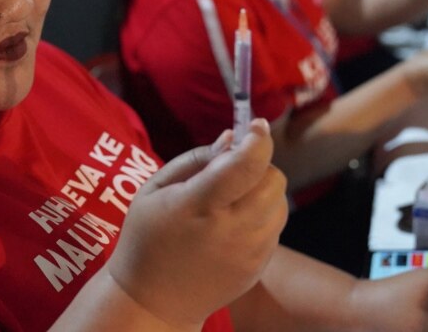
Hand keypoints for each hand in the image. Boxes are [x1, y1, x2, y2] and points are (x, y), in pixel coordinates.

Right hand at [107, 119, 287, 327]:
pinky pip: (275, 228)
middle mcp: (230, 229)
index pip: (246, 164)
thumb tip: (232, 138)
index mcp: (199, 205)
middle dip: (260, 166)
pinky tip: (233, 224)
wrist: (153, 302)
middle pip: (273, 180)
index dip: (258, 138)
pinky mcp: (258, 268)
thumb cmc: (147, 238)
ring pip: (280, 203)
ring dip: (263, 191)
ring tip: (231, 200)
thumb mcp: (153, 189)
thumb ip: (195, 159)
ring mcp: (248, 252)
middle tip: (235, 171)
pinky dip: (262, 216)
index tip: (256, 124)